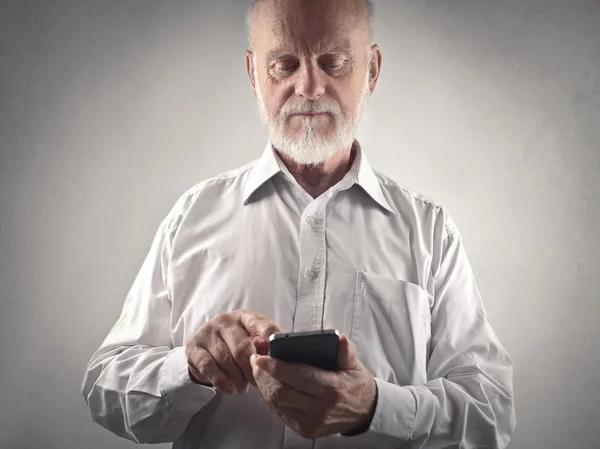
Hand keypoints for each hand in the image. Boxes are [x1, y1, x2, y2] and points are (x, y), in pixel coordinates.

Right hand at [185, 309, 280, 394]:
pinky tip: (228, 388)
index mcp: (243, 317)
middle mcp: (224, 320)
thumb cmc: (235, 346)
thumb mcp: (251, 342)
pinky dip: (220, 380)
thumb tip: (277, 358)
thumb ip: (264, 347)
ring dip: (237, 378)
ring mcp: (207, 332)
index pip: (258, 322)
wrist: (205, 351)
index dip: (268, 332)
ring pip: (226, 359)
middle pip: (242, 347)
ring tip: (243, 389)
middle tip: (256, 383)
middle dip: (250, 369)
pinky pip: (208, 366)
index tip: (276, 344)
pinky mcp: (193, 346)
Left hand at [250, 334, 376, 438]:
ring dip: (264, 386)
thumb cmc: (356, 384)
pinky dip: (271, 398)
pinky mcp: (305, 430)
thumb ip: (346, 351)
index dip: (276, 366)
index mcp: (331, 389)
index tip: (260, 357)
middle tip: (256, 360)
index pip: (298, 376)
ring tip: (259, 371)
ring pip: (277, 403)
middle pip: (282, 391)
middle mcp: (320, 409)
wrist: (365, 412)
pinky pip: (281, 412)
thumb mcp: (354, 364)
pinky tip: (269, 385)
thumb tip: (339, 339)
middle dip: (264, 375)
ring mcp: (311, 423)